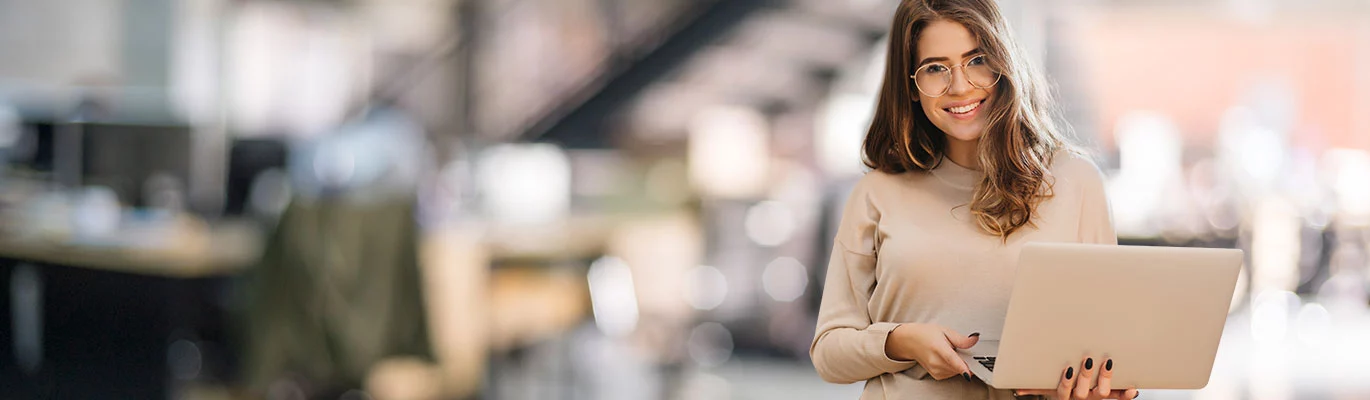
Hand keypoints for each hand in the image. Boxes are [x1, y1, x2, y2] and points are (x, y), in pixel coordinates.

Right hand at [884, 323, 979, 380]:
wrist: (911, 341)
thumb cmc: (926, 335)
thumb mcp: (945, 331)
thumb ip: (961, 339)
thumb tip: (974, 339)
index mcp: (938, 347)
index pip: (951, 359)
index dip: (962, 367)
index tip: (969, 373)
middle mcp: (935, 361)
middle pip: (958, 367)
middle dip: (964, 361)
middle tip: (959, 350)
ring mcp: (935, 370)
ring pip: (956, 372)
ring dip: (958, 365)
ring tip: (950, 353)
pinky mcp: (937, 376)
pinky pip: (952, 374)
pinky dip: (953, 368)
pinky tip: (947, 360)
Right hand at [1013, 356, 1138, 398]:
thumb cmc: (1064, 392)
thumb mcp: (1048, 390)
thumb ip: (1033, 389)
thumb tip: (1017, 389)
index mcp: (1065, 395)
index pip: (1063, 391)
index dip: (1066, 382)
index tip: (1068, 369)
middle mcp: (1081, 398)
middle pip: (1082, 392)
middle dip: (1085, 375)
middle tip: (1088, 359)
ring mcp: (1095, 398)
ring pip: (1101, 393)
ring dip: (1105, 379)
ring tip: (1107, 363)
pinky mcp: (1109, 397)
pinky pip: (1119, 398)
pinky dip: (1126, 393)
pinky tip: (1132, 388)